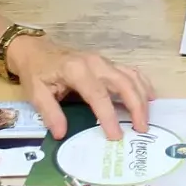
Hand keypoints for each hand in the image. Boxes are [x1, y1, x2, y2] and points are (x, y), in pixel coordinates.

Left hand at [5, 35, 153, 139]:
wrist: (36, 50)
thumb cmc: (36, 72)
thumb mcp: (35, 93)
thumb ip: (50, 113)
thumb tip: (61, 134)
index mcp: (76, 70)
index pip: (98, 95)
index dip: (109, 116)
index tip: (116, 136)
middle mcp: (95, 63)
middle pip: (123, 83)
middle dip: (136, 106)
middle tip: (142, 129)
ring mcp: (104, 61)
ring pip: (131, 77)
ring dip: (142, 97)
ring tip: (146, 119)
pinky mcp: (108, 63)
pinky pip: (130, 71)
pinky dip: (143, 84)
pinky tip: (150, 97)